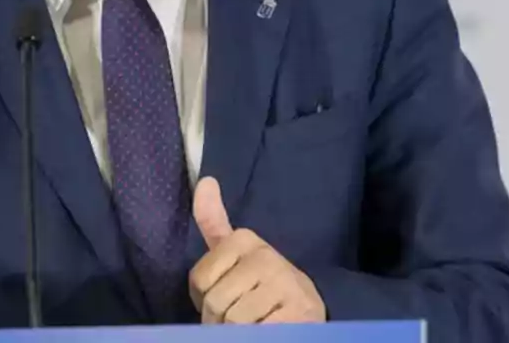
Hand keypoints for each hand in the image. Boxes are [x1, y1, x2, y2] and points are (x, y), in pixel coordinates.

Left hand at [189, 177, 325, 323]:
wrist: (308, 307)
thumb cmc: (261, 281)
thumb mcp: (237, 251)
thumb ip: (213, 221)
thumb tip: (205, 181)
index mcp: (244, 239)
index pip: (199, 280)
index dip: (204, 299)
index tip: (225, 295)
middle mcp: (265, 257)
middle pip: (214, 303)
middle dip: (219, 319)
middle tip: (239, 316)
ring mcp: (284, 285)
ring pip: (233, 322)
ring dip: (238, 332)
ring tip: (254, 324)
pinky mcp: (299, 314)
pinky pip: (256, 334)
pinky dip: (257, 336)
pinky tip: (268, 329)